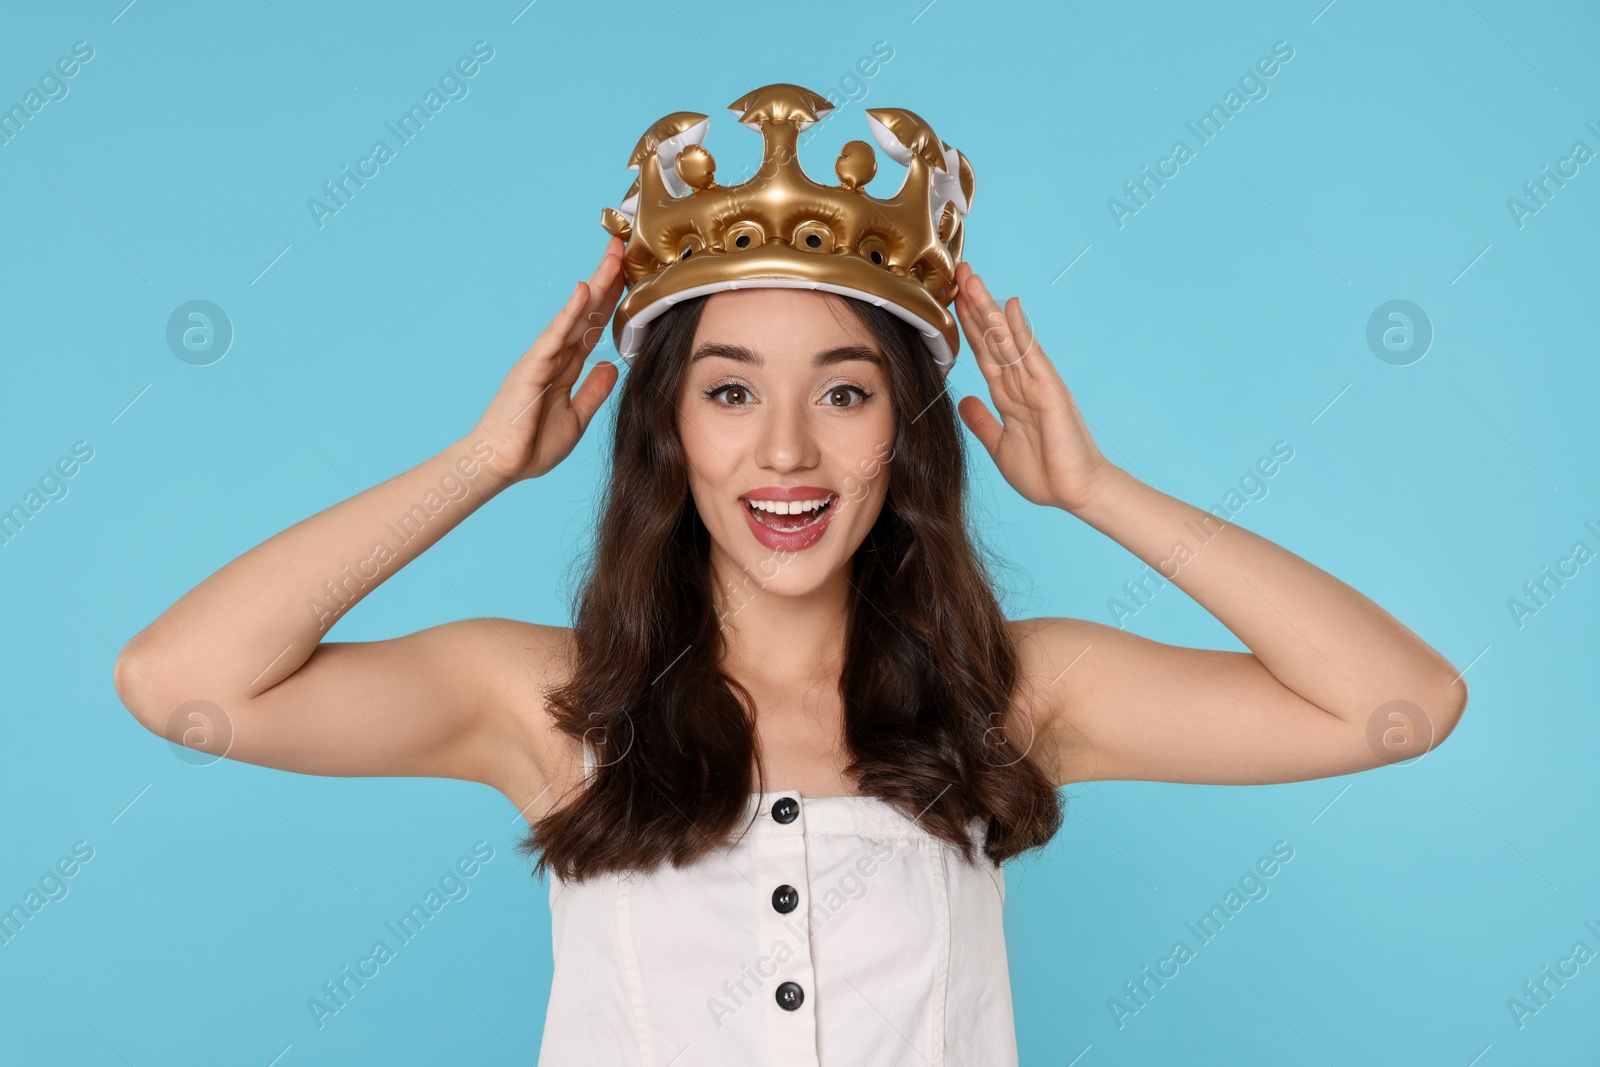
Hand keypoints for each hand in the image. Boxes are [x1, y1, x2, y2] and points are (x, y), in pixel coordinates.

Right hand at [472, 236, 626, 482]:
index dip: (611, 300)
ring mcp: (542, 358)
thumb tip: (610, 365)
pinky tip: (583, 290)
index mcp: (565, 367)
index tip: (630, 275)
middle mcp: (554, 356)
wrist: (499, 465)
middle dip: (606, 280)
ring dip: (595, 285)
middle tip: (623, 247)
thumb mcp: (576, 418)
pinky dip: (569, 312)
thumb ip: (593, 391)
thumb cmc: (531, 446)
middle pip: (587, 311)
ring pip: (574, 314)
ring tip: (613, 256)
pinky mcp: (532, 367)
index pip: (593, 326)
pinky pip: (555, 335)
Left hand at [951, 263, 1117, 512]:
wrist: (1076, 493)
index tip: (951, 300)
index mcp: (1009, 396)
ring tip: (972, 279)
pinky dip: (1020, 331)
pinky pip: (1031, 356)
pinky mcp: (1050, 392)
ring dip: (988, 309)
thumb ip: (983, 422)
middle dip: (974, 306)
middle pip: (992, 337)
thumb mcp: (1000, 447)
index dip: (967, 326)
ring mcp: (1037, 384)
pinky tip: (1010, 307)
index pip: (984, 352)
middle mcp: (1022, 383)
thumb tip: (964, 401)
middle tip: (958, 272)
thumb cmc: (1046, 473)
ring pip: (1006, 339)